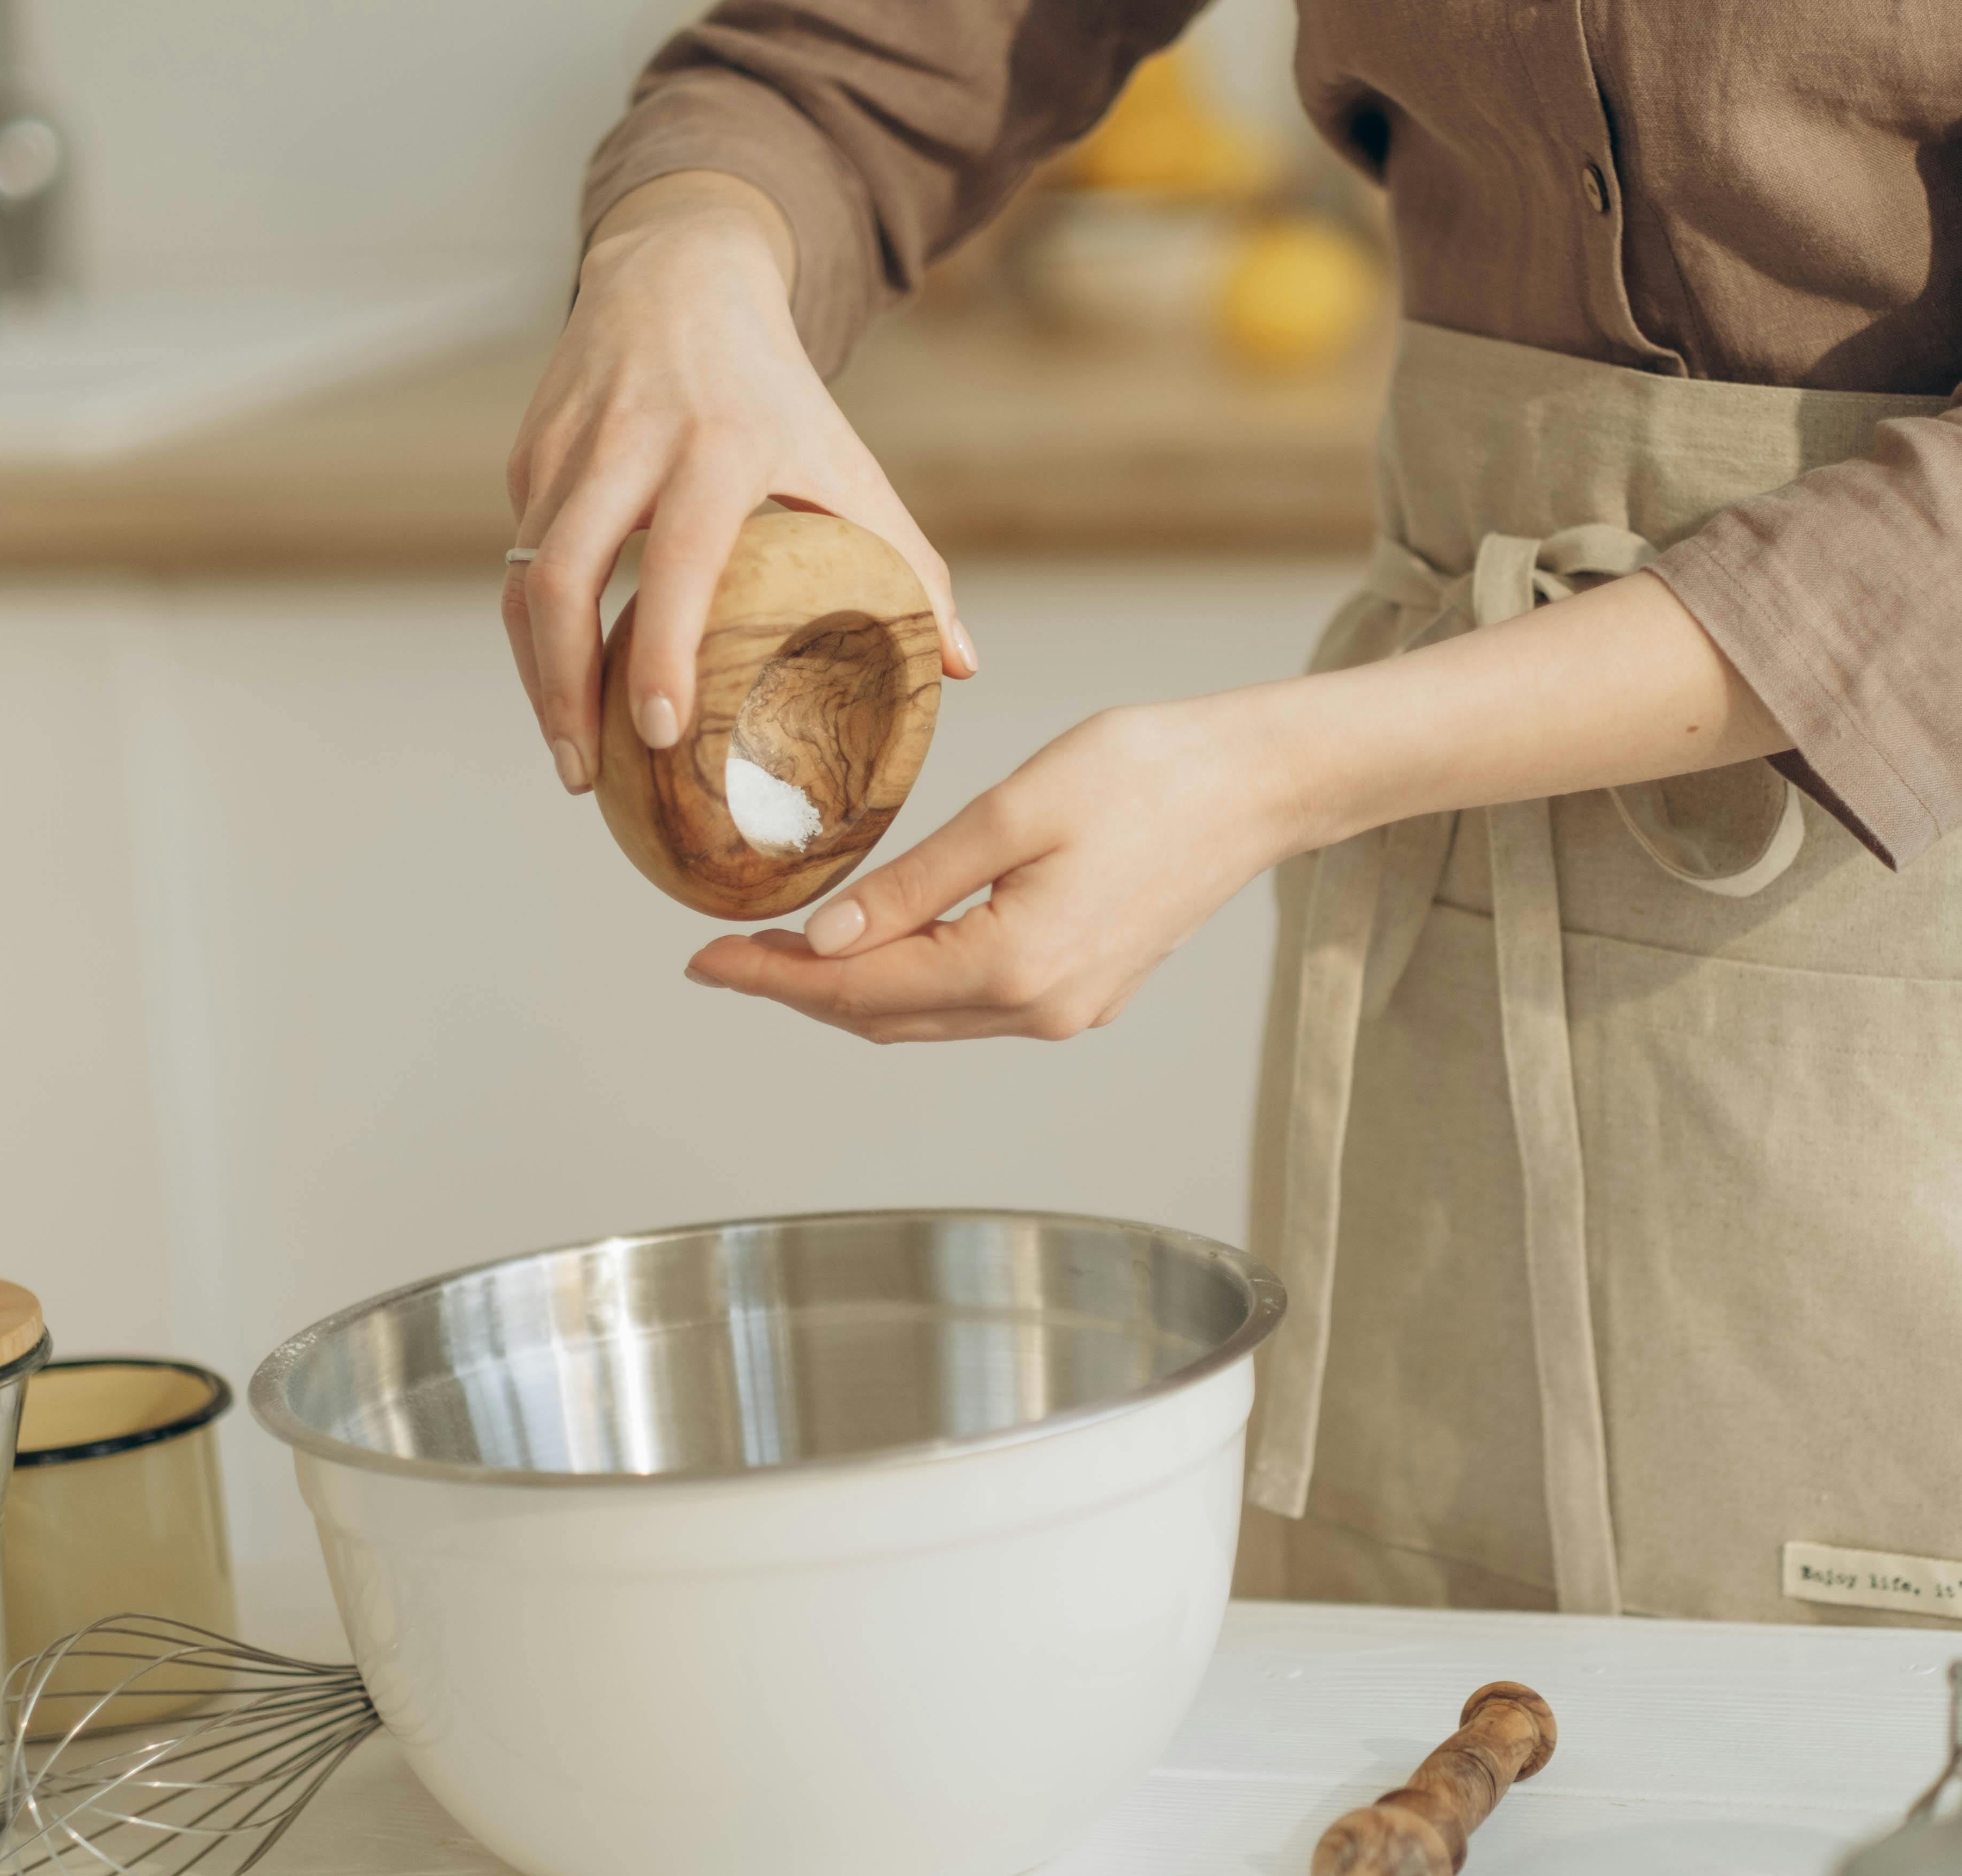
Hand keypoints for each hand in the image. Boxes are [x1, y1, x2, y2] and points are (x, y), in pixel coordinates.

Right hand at [503, 171, 975, 795]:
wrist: (680, 272)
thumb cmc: (776, 391)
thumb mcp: (847, 461)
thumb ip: (907, 563)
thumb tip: (964, 667)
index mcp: (717, 447)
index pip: (677, 562)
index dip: (663, 652)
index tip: (659, 735)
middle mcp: (626, 443)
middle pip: (558, 581)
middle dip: (562, 691)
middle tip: (585, 777)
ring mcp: (564, 448)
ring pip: (520, 580)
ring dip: (538, 678)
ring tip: (571, 755)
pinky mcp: (529, 455)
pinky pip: (516, 559)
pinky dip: (534, 634)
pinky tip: (563, 687)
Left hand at [677, 570, 1792, 1045]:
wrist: (1260, 784)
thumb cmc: (1150, 771)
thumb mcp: (1018, 811)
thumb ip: (918, 885)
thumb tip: (829, 940)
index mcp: (1016, 966)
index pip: (859, 989)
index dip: (771, 979)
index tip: (701, 959)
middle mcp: (1039, 1010)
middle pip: (882, 1017)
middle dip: (794, 992)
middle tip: (720, 959)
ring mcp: (1065, 1010)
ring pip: (922, 1017)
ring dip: (846, 993)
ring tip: (776, 956)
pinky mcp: (1083, 990)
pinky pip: (966, 1003)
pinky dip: (905, 983)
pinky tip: (872, 949)